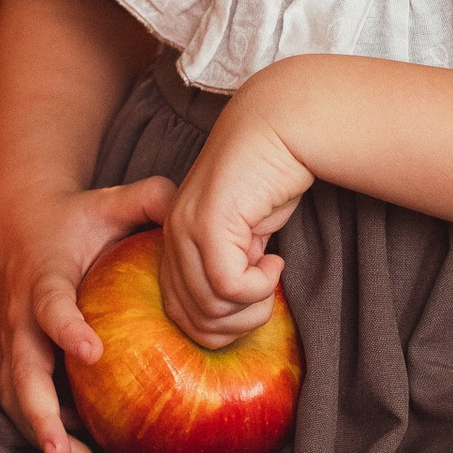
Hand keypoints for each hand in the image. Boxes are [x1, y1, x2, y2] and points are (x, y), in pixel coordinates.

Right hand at [0, 171, 176, 452]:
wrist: (21, 220)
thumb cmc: (77, 217)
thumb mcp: (111, 200)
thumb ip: (150, 200)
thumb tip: (191, 210)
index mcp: (45, 274)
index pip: (50, 304)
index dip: (67, 328)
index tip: (93, 353)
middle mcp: (20, 312)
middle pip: (20, 367)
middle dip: (39, 410)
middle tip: (61, 448)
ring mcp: (12, 338)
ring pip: (13, 392)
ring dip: (38, 428)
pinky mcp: (13, 355)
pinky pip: (18, 398)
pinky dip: (40, 426)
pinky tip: (75, 451)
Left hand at [158, 83, 312, 346]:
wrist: (279, 127)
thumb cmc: (269, 177)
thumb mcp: (246, 233)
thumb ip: (231, 266)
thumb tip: (235, 306)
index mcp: (176, 240)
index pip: (179, 314)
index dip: (221, 326)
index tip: (254, 301)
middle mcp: (174, 237)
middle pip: (193, 320)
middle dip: (238, 324)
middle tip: (267, 296)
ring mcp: (188, 229)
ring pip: (211, 308)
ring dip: (252, 307)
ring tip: (271, 275)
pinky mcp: (210, 223)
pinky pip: (228, 286)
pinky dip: (258, 288)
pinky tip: (275, 263)